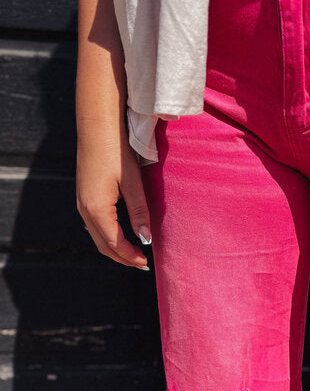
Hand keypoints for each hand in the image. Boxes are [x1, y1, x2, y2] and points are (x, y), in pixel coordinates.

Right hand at [76, 129, 151, 269]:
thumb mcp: (132, 183)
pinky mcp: (84, 196)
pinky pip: (95, 225)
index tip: (147, 263)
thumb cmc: (116, 151)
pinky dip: (109, 236)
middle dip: (123, 258)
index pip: (114, 244)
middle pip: (103, 245)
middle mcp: (84, 209)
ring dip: (115, 248)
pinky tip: (122, 235)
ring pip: (98, 237)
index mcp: (97, 209)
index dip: (131, 256)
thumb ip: (139, 212)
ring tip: (135, 253)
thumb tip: (146, 239)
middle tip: (143, 264)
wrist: (97, 126)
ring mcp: (82, 203)